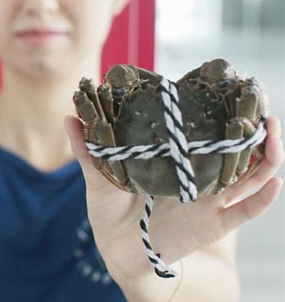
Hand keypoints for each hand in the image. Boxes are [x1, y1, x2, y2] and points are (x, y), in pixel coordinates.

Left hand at [64, 115, 283, 279]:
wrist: (116, 248)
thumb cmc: (109, 208)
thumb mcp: (98, 175)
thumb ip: (88, 148)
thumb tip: (69, 116)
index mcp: (174, 160)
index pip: (204, 132)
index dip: (219, 111)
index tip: (226, 86)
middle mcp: (198, 175)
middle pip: (236, 148)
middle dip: (252, 126)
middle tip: (259, 101)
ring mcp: (209, 199)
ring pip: (249, 174)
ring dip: (266, 154)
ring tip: (272, 130)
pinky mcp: (214, 224)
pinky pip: (245, 211)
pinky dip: (262, 198)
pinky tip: (274, 181)